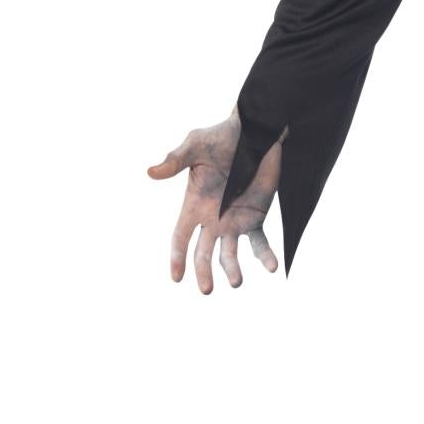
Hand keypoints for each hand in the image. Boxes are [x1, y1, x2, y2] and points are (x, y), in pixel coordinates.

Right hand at [147, 106, 283, 292]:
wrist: (254, 133)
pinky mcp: (256, 217)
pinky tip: (272, 268)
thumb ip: (175, 160)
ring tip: (235, 282)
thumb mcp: (195, 146)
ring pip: (230, 253)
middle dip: (203, 272)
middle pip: (203, 252)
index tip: (176, 278)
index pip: (180, 237)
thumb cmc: (220, 137)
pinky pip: (260, 242)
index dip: (177, 257)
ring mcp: (234, 220)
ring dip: (232, 269)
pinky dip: (265, 256)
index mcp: (193, 205)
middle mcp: (211, 218)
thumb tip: (151, 172)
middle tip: (206, 290)